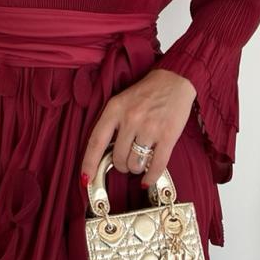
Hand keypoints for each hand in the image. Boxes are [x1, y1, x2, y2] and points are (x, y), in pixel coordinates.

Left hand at [80, 68, 196, 190]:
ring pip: (135, 164)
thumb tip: (103, 155)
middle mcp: (130, 118)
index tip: (86, 179)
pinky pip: (156, 165)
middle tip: (126, 160)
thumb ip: (111, 124)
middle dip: (121, 165)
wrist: (173, 80)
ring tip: (140, 160)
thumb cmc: (144, 93)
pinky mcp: (168, 135)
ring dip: (136, 168)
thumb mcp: (121, 101)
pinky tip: (147, 180)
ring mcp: (149, 127)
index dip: (89, 163)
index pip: (96, 141)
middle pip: (118, 158)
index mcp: (114, 109)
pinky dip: (150, 177)